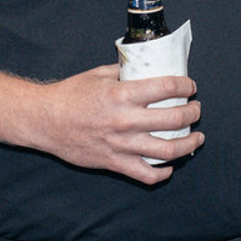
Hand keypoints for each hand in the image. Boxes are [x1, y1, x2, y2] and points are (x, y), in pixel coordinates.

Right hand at [22, 64, 203, 183]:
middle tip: (195, 109)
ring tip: (196, 138)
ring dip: (189, 144)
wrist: (45, 121)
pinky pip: (147, 175)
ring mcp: (122, 145)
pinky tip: (170, 166)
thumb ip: (125, 71)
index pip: (167, 87)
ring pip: (168, 150)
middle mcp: (125, 120)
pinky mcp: (115, 163)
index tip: (190, 87)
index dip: (186, 86)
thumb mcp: (99, 74)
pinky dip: (163, 173)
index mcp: (122, 94)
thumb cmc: (70, 95)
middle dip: (193, 113)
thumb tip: (146, 65)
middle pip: (175, 119)